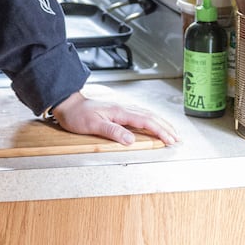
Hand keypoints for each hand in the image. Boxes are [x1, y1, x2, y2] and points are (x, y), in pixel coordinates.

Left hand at [50, 91, 179, 145]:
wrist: (68, 104)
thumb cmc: (78, 115)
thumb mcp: (92, 126)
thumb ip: (112, 132)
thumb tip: (131, 140)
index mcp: (120, 112)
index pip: (146, 121)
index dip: (160, 131)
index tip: (170, 139)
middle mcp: (123, 108)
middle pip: (151, 116)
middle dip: (166, 127)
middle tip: (177, 138)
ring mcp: (121, 108)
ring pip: (147, 114)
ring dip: (161, 123)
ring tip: (170, 131)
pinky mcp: (118, 110)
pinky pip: (140, 114)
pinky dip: (151, 119)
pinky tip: (153, 123)